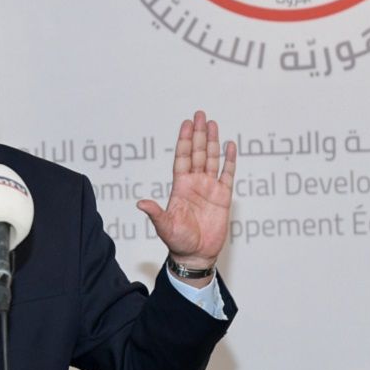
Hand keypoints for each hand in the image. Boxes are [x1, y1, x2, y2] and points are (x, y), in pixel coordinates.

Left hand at [137, 111, 236, 285]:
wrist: (196, 255)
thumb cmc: (178, 241)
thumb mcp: (164, 226)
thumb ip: (155, 213)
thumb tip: (140, 203)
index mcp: (180, 186)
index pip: (182, 157)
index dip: (184, 140)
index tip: (187, 124)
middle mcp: (195, 183)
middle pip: (197, 153)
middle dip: (199, 134)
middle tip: (200, 114)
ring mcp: (210, 188)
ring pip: (211, 159)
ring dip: (213, 141)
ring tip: (213, 123)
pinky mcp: (223, 197)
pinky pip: (227, 174)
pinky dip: (229, 160)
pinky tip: (230, 146)